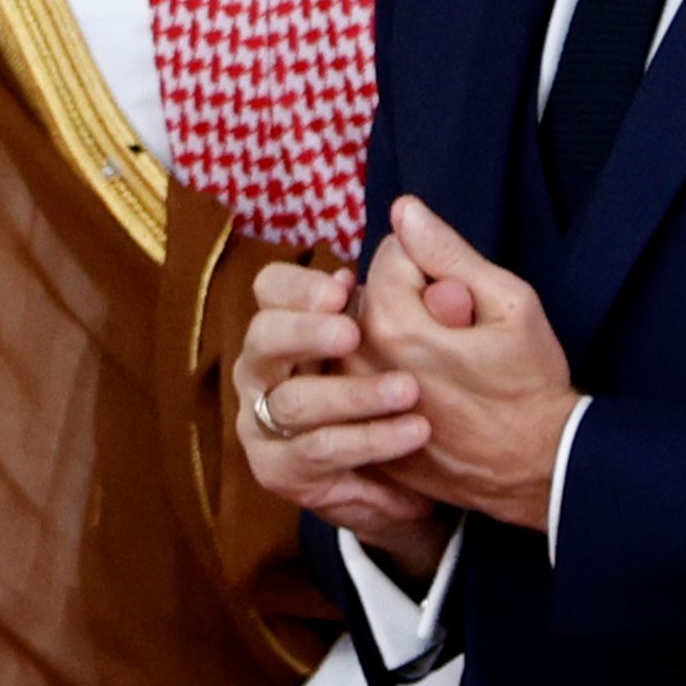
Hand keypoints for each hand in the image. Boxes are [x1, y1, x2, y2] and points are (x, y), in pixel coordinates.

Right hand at [231, 260, 454, 576]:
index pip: (269, 290)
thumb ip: (416, 277)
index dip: (298, 286)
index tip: (344, 285)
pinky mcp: (281, 470)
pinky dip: (367, 441)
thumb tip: (411, 213)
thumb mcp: (424, 328)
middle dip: (306, 333)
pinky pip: (319, 452)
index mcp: (291, 325)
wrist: (423, 472)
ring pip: (294, 402)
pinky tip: (412, 432)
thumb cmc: (415, 387)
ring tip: (408, 390)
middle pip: (262, 340)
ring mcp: (264, 422)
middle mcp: (264, 370)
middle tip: (354, 333)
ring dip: (352, 395)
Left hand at [360, 196, 580, 531]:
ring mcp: (353, 400)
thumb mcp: (510, 304)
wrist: (535, 468)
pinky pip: (356, 378)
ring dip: (391, 337)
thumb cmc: (531, 384)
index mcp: (392, 321)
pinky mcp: (357, 429)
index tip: (463, 299)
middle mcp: (358, 359)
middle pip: (367, 294)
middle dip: (406, 300)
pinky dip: (382, 375)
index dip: (433, 266)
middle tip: (455, 334)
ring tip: (442, 366)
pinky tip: (426, 395)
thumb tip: (404, 209)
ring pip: (357, 335)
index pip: (390, 254)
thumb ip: (449, 252)